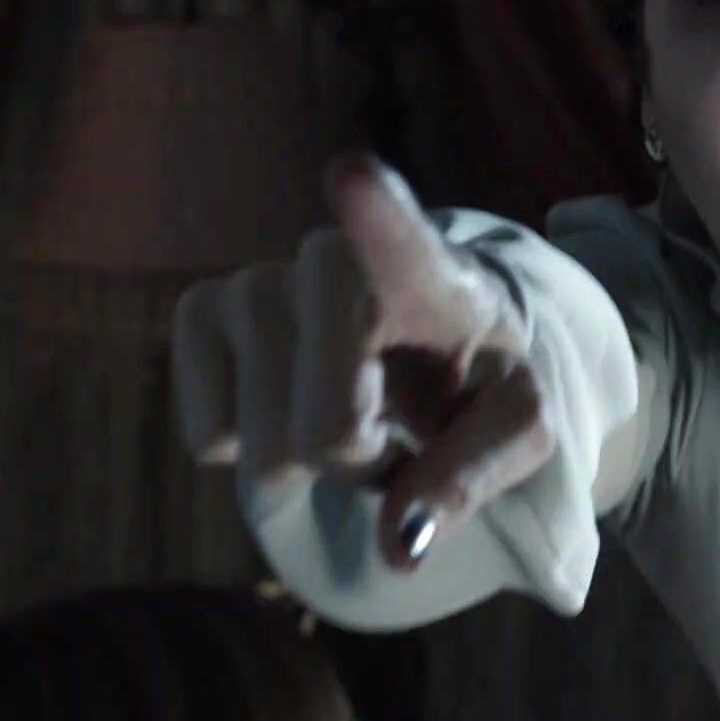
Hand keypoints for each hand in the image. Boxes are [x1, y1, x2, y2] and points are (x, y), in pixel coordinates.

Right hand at [172, 153, 554, 570]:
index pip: (399, 238)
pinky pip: (209, 435)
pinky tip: (290, 411)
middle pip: (324, 423)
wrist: (433, 337)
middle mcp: (331, 258)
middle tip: (395, 432)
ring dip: (307, 462)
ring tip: (350, 419)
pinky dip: (252, 452)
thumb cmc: (479, 376)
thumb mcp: (517, 427)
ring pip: (261, 439)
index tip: (350, 175)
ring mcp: (257, 281)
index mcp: (428, 272)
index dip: (374, 213)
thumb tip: (399, 545)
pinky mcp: (202, 311)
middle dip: (360, 462)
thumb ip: (473, 478)